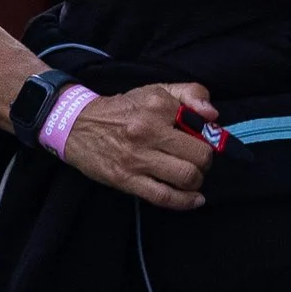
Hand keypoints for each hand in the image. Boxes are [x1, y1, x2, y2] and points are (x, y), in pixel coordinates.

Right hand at [53, 79, 221, 209]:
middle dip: (205, 162)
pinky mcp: (126, 180)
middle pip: (199, 156)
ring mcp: (137, 158)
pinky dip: (185, 202)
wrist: (77, 124)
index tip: (205, 141)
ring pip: (186, 177)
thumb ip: (191, 94)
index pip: (202, 127)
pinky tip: (194, 199)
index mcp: (159, 106)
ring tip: (191, 177)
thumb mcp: (156, 90)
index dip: (210, 137)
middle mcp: (149, 131)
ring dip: (196, 181)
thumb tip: (213, 115)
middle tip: (197, 161)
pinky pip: (164, 196)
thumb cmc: (123, 109)